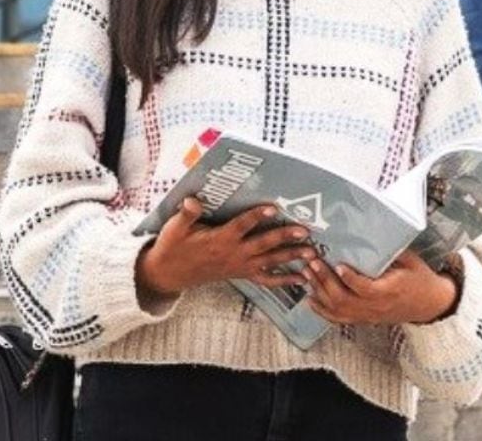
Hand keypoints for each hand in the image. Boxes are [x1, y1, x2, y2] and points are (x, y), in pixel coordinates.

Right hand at [135, 200, 315, 297]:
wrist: (170, 273)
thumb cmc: (173, 246)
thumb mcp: (175, 228)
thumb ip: (187, 214)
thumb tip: (193, 200)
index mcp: (219, 239)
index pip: (241, 226)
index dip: (256, 216)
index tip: (272, 208)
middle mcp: (234, 253)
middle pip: (263, 244)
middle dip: (284, 237)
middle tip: (304, 231)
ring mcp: (240, 266)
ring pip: (270, 261)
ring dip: (291, 257)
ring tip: (311, 253)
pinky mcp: (242, 274)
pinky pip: (266, 279)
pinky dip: (284, 280)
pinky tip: (302, 279)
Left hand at [302, 251, 460, 326]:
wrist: (431, 304)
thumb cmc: (420, 279)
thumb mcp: (411, 261)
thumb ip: (393, 251)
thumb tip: (373, 232)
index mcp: (389, 291)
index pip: (366, 289)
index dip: (350, 278)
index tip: (337, 264)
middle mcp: (376, 307)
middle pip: (345, 299)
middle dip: (325, 281)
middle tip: (312, 263)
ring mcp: (368, 316)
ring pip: (339, 310)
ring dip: (319, 293)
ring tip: (306, 274)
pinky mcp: (364, 319)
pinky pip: (339, 319)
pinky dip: (322, 310)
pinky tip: (310, 298)